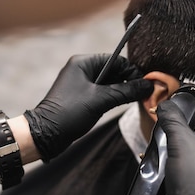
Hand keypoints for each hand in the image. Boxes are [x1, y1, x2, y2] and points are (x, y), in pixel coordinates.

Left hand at [25, 54, 152, 160]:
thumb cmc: (69, 113)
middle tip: (143, 94)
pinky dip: (113, 98)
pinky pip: (102, 93)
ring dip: (122, 91)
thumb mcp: (101, 100)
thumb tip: (148, 86)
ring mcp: (81, 84)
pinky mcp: (81, 97)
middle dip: (128, 82)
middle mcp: (81, 69)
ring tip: (134, 100)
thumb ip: (126, 91)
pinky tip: (121, 104)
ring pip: (109, 83)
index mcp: (83, 63)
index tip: (145, 85)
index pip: (116, 60)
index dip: (132, 72)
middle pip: (114, 71)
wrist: (46, 135)